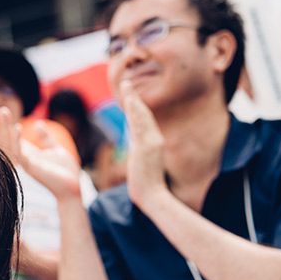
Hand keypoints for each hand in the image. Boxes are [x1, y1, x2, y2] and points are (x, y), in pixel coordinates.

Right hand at [0, 105, 80, 200]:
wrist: (73, 187)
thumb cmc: (64, 172)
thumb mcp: (54, 149)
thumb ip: (45, 138)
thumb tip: (37, 124)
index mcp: (27, 153)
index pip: (9, 136)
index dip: (3, 124)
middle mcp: (22, 157)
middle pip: (5, 138)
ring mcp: (25, 163)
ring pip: (9, 143)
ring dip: (4, 127)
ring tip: (2, 111)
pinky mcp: (32, 168)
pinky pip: (20, 153)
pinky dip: (17, 140)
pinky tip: (16, 128)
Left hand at [120, 80, 166, 208]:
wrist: (153, 196)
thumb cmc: (146, 184)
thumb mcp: (141, 164)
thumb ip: (139, 151)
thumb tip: (134, 144)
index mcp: (152, 143)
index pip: (143, 121)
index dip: (137, 107)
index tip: (130, 95)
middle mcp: (154, 139)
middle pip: (143, 114)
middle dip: (134, 98)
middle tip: (126, 83)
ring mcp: (152, 142)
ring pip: (142, 116)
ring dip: (134, 99)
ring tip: (126, 85)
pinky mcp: (148, 147)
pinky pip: (140, 125)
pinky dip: (136, 111)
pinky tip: (131, 100)